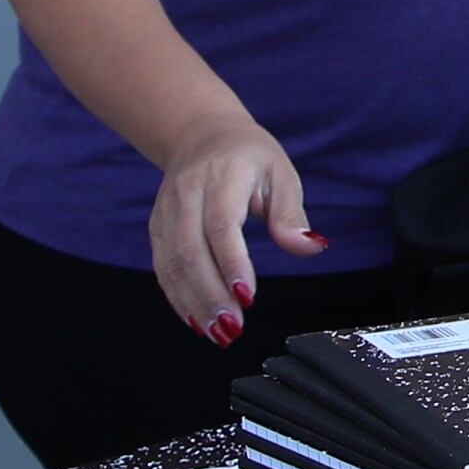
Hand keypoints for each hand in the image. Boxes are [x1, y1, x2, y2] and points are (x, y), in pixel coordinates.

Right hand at [150, 116, 321, 337]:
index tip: (247, 296)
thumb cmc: (250, 156)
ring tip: (216, 333)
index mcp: (223, 176)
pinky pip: (162, 266)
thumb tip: (311, 247)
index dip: (231, 263)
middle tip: (232, 327)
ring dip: (191, 302)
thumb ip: (292, 214)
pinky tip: (195, 318)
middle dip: (209, 294)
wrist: (201, 135)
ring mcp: (166, 211)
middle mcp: (187, 194)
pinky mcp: (157, 227)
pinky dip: (177, 296)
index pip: (222, 225)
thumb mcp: (282, 174)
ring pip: (171, 264)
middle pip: (191, 251)